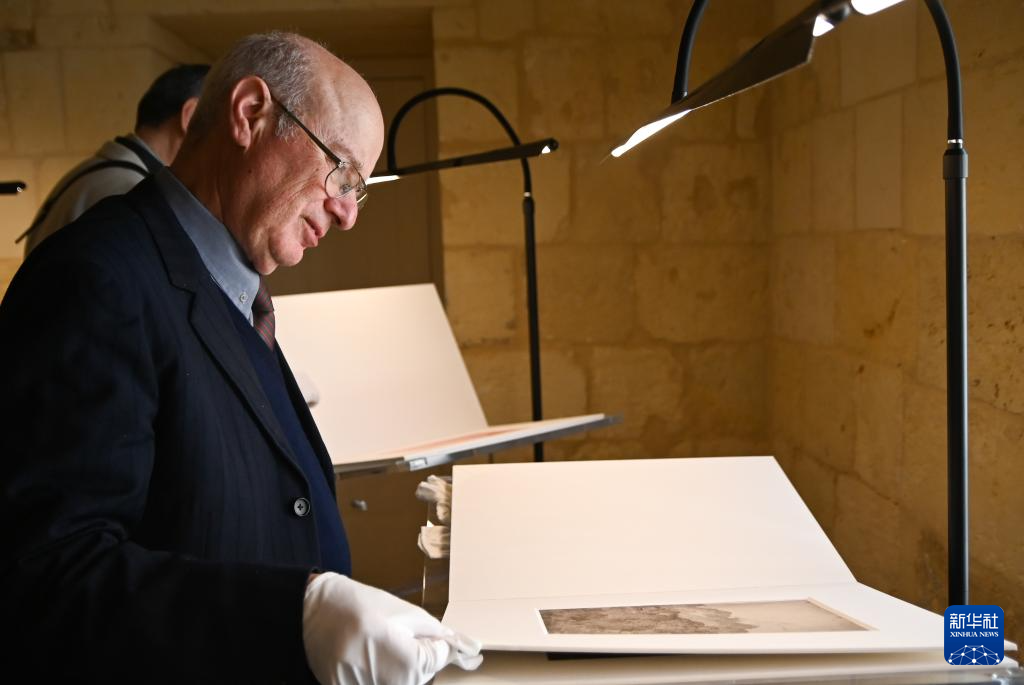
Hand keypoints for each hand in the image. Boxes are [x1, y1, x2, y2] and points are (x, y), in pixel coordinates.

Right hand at [302, 572, 482, 684]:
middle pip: (421, 675)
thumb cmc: (360, 605)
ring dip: (397, 666)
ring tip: (375, 644)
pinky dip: (378, 673)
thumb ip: (440, 637)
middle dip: (416, 656)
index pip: (439, 660)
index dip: (433, 642)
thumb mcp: (407, 615)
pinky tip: (365, 655)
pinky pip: (377, 683)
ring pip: (402, 682)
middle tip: (391, 635)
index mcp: (404, 661)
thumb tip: (472, 651)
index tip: (421, 634)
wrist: (312, 610)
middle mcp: (385, 684)